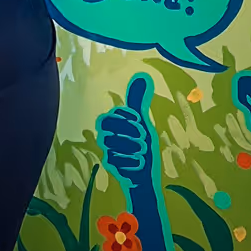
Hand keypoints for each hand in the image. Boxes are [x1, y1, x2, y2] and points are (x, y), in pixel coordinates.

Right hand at [97, 74, 155, 190]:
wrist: (144, 174)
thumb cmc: (141, 145)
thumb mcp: (143, 122)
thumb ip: (139, 101)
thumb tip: (143, 76)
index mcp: (113, 124)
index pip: (111, 115)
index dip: (125, 117)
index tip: (139, 120)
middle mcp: (106, 136)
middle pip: (108, 128)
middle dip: (128, 131)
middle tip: (142, 136)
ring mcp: (107, 150)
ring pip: (111, 145)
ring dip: (131, 148)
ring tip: (142, 150)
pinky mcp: (111, 166)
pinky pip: (117, 162)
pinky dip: (132, 162)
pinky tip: (139, 163)